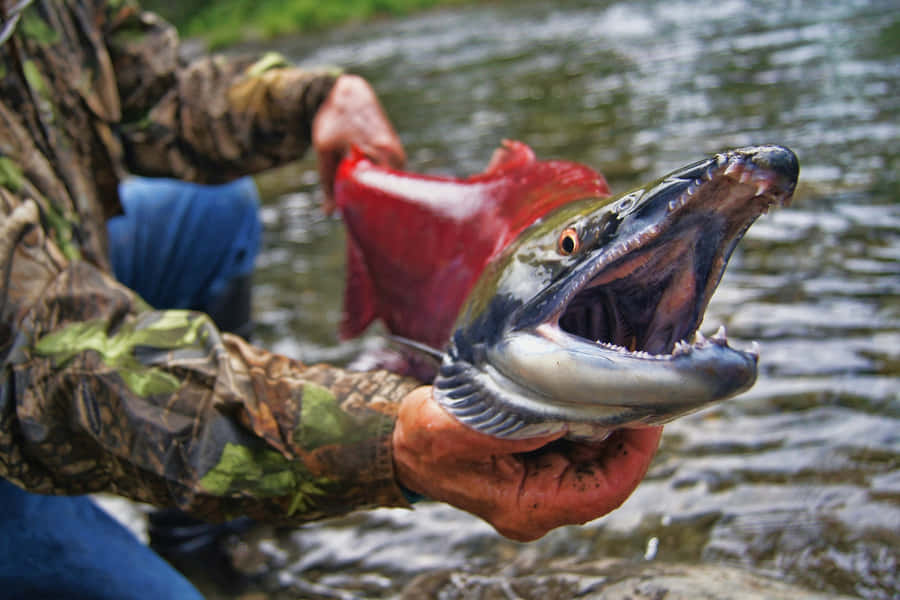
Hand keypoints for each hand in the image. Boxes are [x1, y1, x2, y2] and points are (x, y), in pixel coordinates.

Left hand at [312, 74, 405, 212]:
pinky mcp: (395, 155)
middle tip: (358, 225)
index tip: (360, 227)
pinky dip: (376, 186)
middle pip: (387, 193)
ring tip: (361, 211)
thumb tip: (329, 214)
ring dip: (373, 196)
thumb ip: (328, 183)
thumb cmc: (334, 118)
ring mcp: (398, 155)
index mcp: (381, 153)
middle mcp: (395, 156)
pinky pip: (386, 177)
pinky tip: (364, 194)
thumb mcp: (325, 151)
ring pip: (387, 186)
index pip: (380, 193)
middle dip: (372, 208)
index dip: (369, 212)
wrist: (347, 90)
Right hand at [393, 387, 662, 541]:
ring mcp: (547, 484)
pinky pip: (584, 442)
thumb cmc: (424, 441)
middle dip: (629, 429)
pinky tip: (593, 386)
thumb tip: (561, 414)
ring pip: (601, 455)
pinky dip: (594, 415)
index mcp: (528, 507)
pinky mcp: (545, 463)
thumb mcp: (450, 430)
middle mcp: (544, 502)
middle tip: (639, 382)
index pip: (604, 489)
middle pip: (610, 471)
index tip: (648, 411)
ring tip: (619, 377)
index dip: (635, 452)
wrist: (406, 444)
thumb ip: (504, 426)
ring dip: (613, 419)